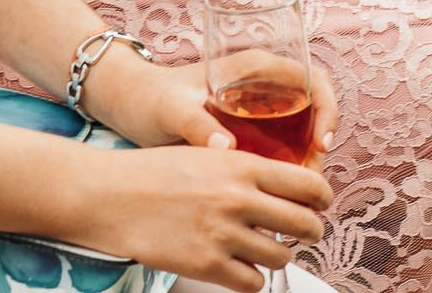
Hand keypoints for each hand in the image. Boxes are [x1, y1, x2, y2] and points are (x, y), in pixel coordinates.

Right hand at [71, 143, 330, 291]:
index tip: (320, 204)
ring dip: (277, 254)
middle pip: (306, 225)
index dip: (323, 198)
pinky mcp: (207, 265)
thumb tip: (284, 187)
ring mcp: (223, 234)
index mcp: (241, 164)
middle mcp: (238, 199)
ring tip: (259, 246)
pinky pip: (253, 282)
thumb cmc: (152, 171)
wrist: (109, 195)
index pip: (308, 185)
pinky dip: (251, 276)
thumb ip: (244, 168)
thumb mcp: (205, 152)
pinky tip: (237, 263)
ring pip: (282, 256)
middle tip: (302, 231)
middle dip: (310, 231)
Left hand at [87, 57, 340, 170]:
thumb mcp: (171, 109)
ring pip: (301, 131)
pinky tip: (276, 194)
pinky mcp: (249, 127)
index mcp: (254, 66)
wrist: (129, 105)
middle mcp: (263, 82)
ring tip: (296, 195)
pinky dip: (287, 167)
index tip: (320, 144)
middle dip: (319, 144)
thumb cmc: (150, 98)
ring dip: (306, 160)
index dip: (326, 111)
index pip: (313, 80)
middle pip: (313, 110)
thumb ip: (196, 124)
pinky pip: (282, 146)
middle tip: (310, 180)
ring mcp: (258, 105)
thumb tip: (226, 148)